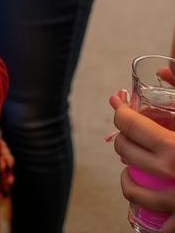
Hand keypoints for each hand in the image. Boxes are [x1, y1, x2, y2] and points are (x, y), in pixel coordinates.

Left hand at [111, 89, 174, 230]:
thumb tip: (163, 69)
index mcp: (174, 146)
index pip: (129, 124)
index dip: (120, 111)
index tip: (118, 105)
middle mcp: (171, 174)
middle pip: (125, 151)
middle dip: (123, 139)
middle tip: (129, 135)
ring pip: (131, 188)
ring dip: (127, 177)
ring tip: (132, 169)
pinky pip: (157, 226)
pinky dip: (148, 214)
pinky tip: (150, 201)